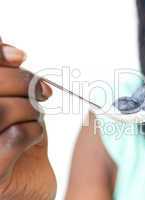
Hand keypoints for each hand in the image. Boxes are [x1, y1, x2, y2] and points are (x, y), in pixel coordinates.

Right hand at [0, 43, 55, 199]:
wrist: (29, 185)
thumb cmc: (20, 142)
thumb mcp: (16, 106)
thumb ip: (11, 81)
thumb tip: (15, 54)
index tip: (19, 57)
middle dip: (24, 83)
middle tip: (43, 92)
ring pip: (2, 110)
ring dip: (30, 110)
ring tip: (36, 118)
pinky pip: (15, 136)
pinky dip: (33, 131)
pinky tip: (33, 137)